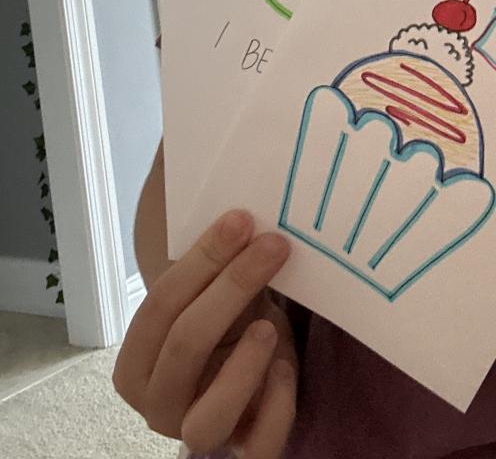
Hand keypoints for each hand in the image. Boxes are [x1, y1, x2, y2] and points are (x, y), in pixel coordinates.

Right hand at [114, 210, 297, 457]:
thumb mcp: (211, 282)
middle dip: (231, 288)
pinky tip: (286, 369)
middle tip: (274, 243)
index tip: (242, 217)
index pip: (159, 307)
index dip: (199, 260)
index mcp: (137, 362)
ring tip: (271, 324)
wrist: (250, 376)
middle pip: (185, 347)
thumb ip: (198, 229)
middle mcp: (158, 403)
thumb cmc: (228, 320)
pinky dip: (274, 407)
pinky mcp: (244, 449)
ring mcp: (198, 431)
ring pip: (206, 418)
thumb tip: (181, 140)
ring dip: (242, 366)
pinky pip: (258, 444)